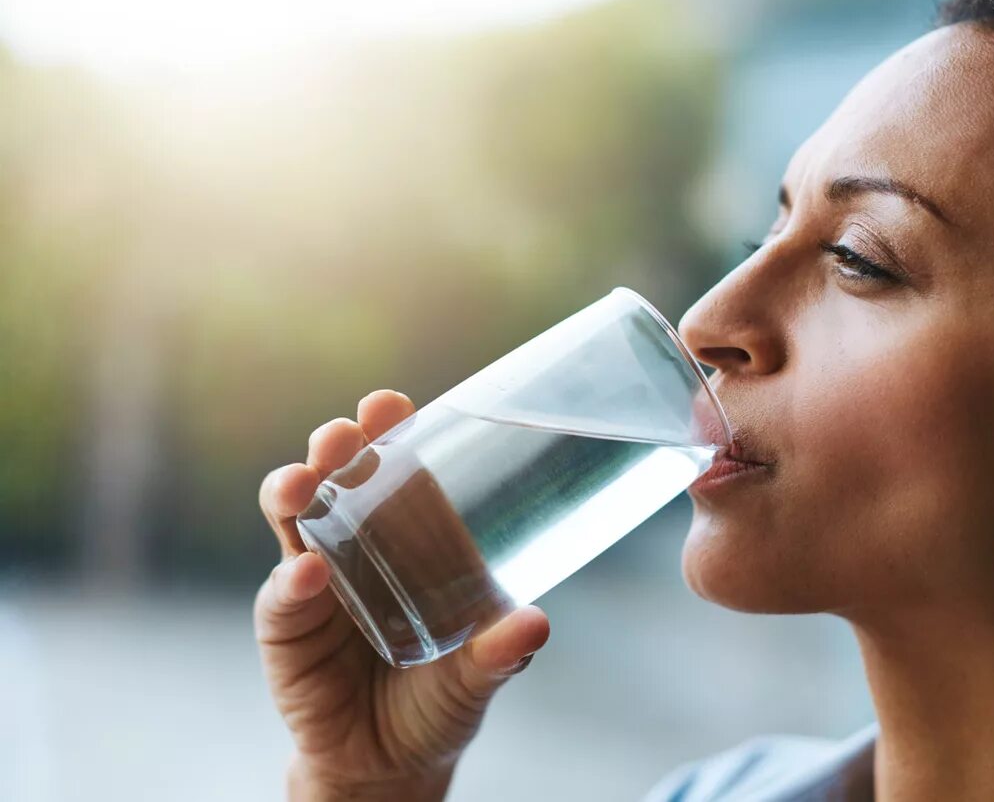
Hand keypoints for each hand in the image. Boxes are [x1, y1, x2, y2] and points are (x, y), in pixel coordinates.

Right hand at [256, 390, 550, 800]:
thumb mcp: (479, 675)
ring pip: (293, 519)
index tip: (390, 404)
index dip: (388, 430)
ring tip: (304, 484)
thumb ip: (502, 651)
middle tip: (342, 436)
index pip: (394, 468)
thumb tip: (536, 621)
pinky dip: (290, 582)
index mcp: (409, 537)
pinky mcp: (286, 627)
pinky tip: (306, 574)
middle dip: (333, 447)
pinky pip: (281, 596)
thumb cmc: (440, 699)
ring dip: (294, 492)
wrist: (392, 765)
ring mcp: (315, 582)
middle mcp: (356, 545)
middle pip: (336, 477)